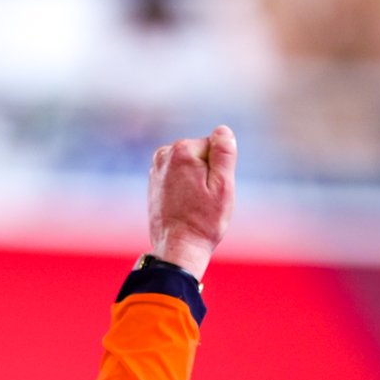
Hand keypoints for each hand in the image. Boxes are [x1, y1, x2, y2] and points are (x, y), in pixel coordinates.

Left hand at [149, 126, 235, 280]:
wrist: (177, 248)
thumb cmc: (203, 220)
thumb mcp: (223, 185)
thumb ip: (224, 153)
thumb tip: (223, 130)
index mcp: (182, 150)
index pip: (215, 147)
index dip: (220, 170)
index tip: (213, 191)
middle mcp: (164, 154)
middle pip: (202, 155)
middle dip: (208, 174)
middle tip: (205, 200)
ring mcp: (156, 169)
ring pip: (191, 167)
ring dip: (197, 182)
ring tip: (194, 205)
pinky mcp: (155, 183)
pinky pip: (180, 178)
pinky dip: (186, 189)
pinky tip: (184, 207)